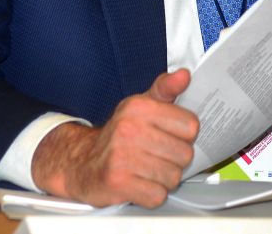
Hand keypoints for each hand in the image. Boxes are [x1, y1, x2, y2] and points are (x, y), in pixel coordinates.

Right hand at [30, 69, 198, 207]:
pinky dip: (152, 194)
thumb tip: (184, 75)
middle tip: (157, 156)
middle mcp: (129, 128)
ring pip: (173, 177)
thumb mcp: (140, 106)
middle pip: (184, 154)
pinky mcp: (118, 182)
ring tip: (147, 170)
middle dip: (174, 160)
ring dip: (163, 179)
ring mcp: (122, 156)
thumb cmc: (118, 135)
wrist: (81, 163)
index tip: (171, 136)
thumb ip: (165, 89)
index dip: (185, 135)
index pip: (190, 125)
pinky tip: (140, 184)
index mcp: (139, 107)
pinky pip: (157, 195)